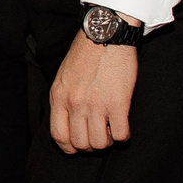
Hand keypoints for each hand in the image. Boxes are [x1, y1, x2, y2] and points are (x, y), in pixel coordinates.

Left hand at [49, 32, 136, 152]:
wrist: (104, 35)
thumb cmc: (85, 55)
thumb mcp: (63, 78)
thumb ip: (63, 100)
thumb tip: (67, 123)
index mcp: (59, 97)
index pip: (59, 136)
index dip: (70, 148)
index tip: (80, 147)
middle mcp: (75, 103)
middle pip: (81, 144)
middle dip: (92, 146)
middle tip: (100, 136)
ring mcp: (96, 104)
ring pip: (100, 143)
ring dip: (108, 141)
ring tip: (111, 129)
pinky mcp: (118, 102)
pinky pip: (121, 134)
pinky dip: (123, 135)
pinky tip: (123, 125)